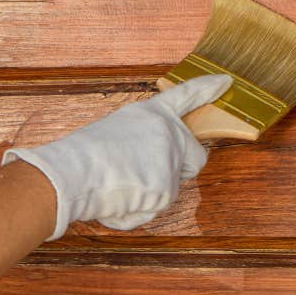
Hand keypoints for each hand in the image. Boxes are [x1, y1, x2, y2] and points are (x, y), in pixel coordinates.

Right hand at [0, 74, 231, 238]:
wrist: (70, 174)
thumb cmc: (80, 157)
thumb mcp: (113, 134)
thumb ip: (139, 144)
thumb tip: (144, 172)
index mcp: (149, 113)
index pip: (185, 95)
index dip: (207, 88)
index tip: (225, 81)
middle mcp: (166, 132)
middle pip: (196, 156)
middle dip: (182, 171)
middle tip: (148, 177)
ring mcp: (170, 160)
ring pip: (172, 191)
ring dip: (149, 197)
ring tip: (116, 187)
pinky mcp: (166, 189)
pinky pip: (153, 210)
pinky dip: (134, 213)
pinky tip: (115, 201)